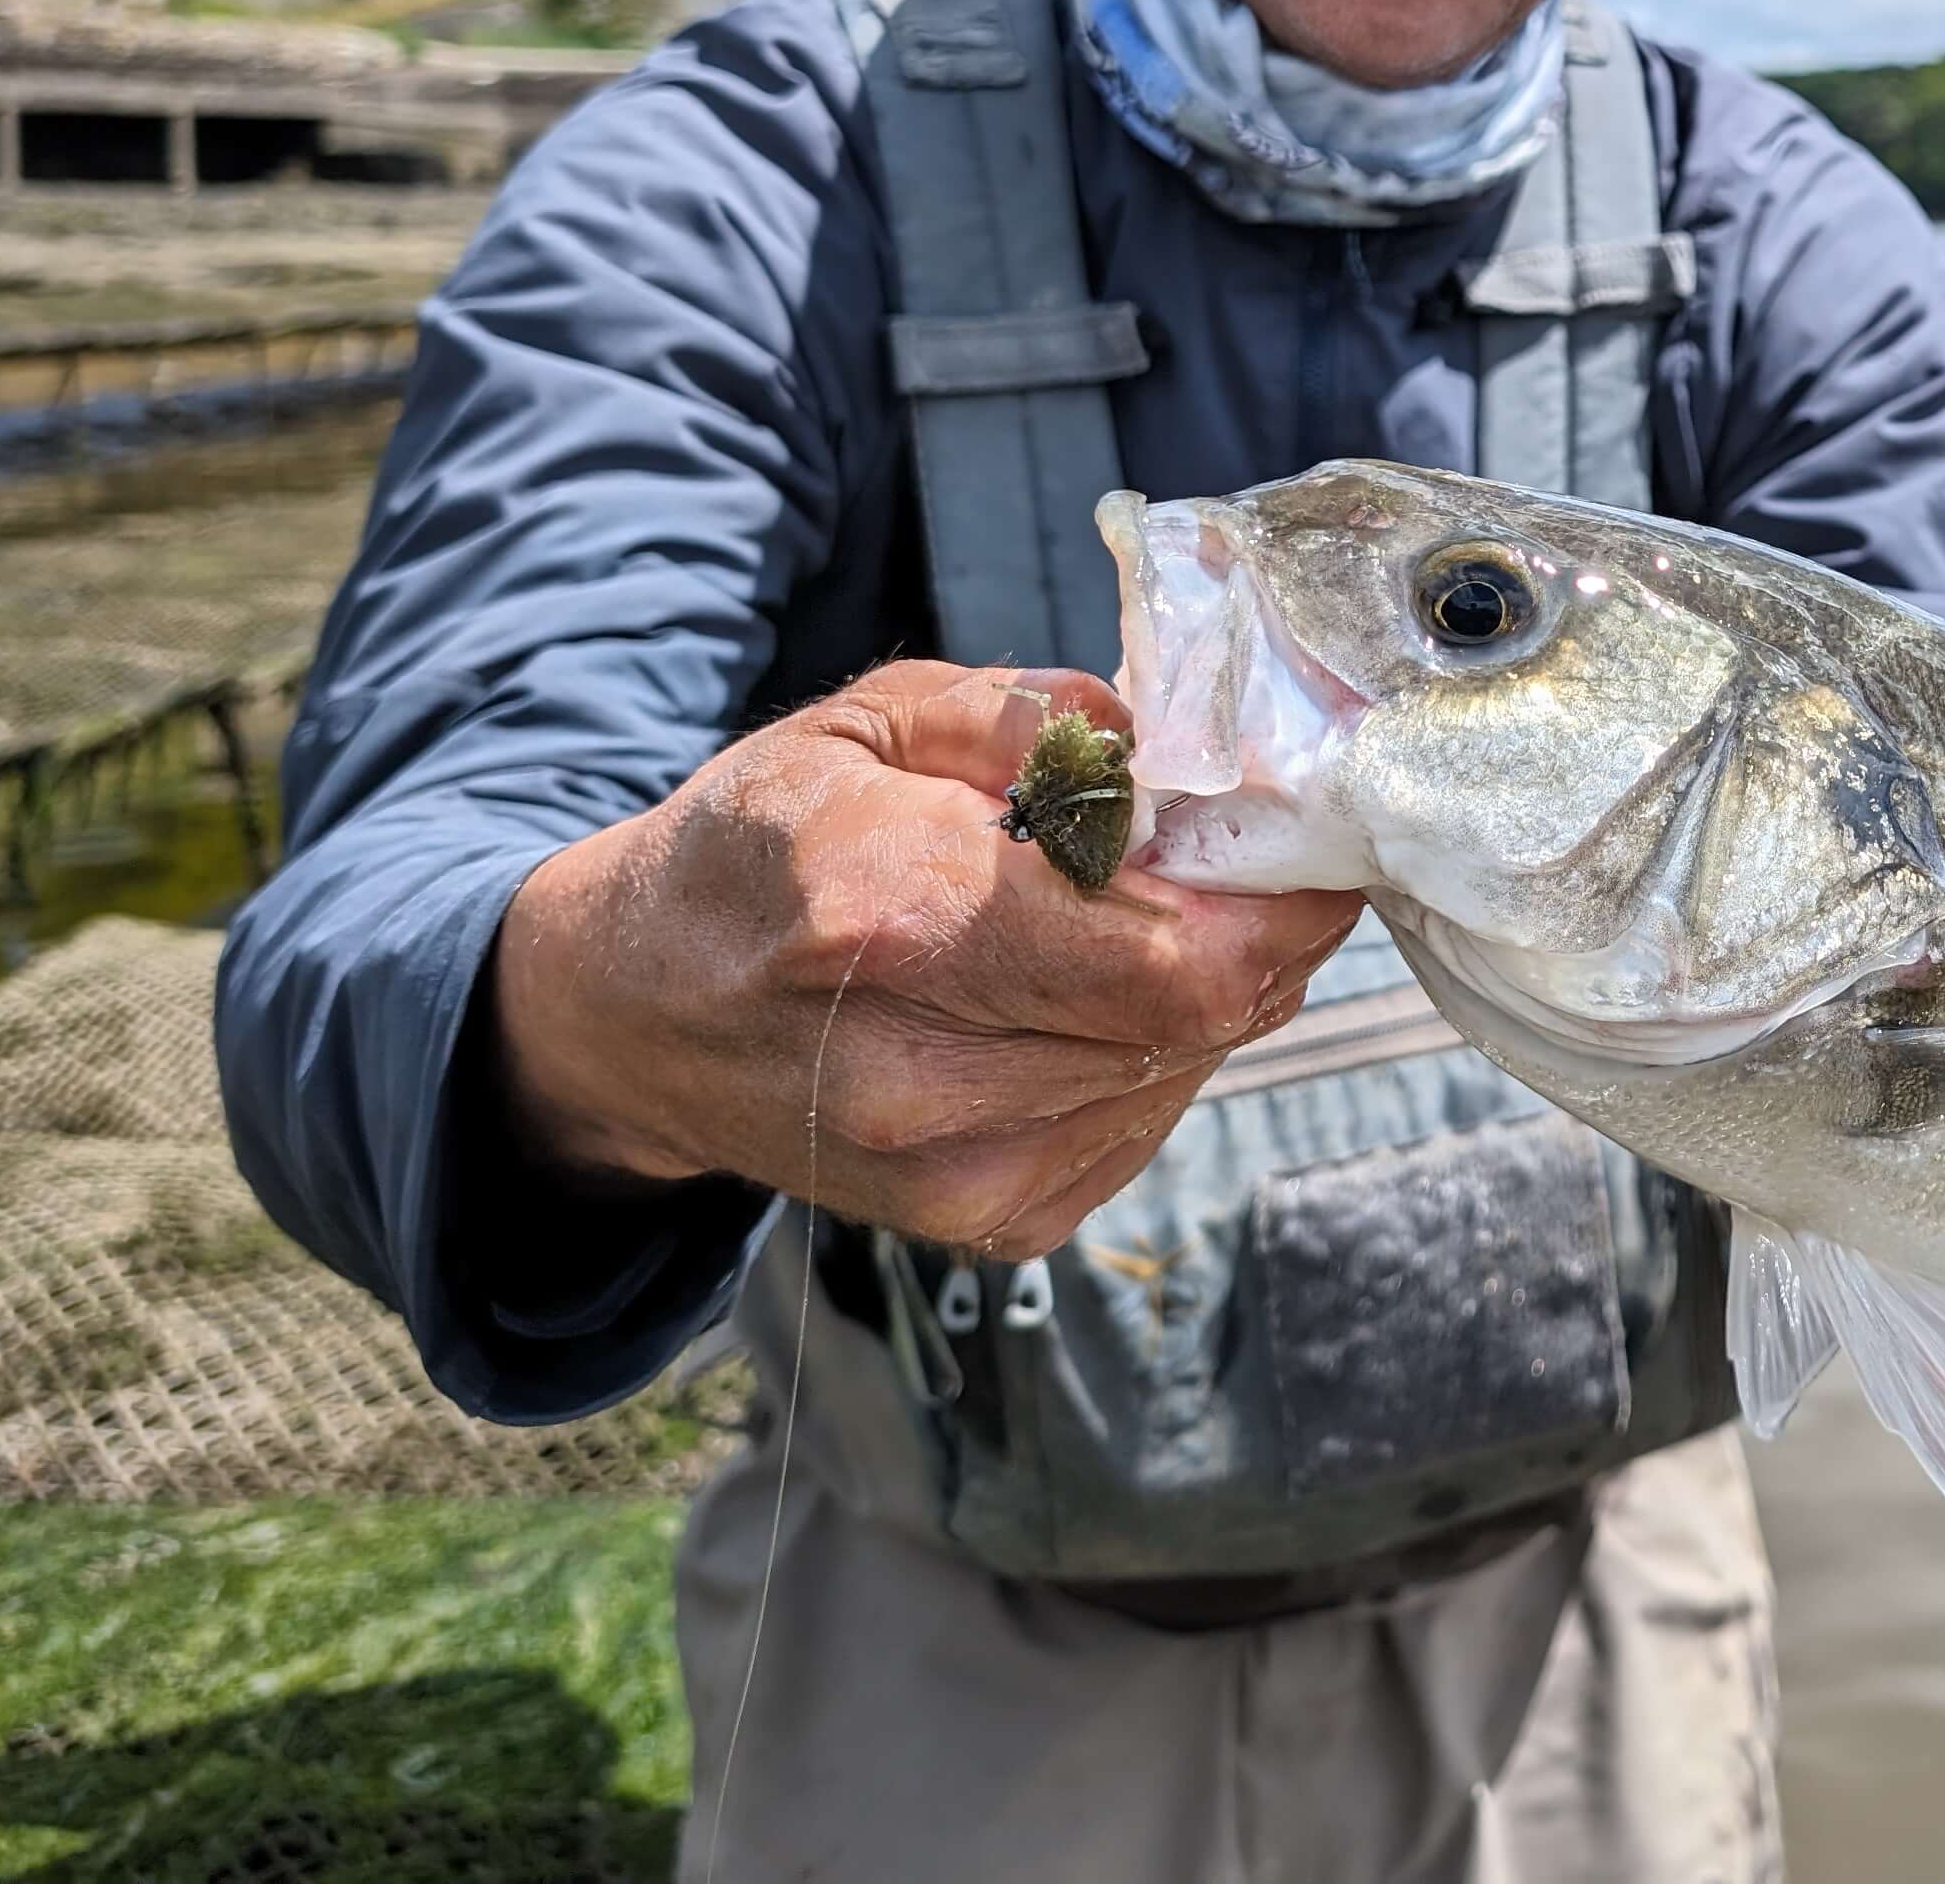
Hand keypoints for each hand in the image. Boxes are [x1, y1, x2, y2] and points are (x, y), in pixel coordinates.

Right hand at [489, 661, 1359, 1257]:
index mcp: (892, 919)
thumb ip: (1029, 717)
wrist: (636, 1014)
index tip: (1307, 834)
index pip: (1172, 956)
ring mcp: (954, 1173)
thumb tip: (1167, 744)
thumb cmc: (759, 848)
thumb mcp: (870, 721)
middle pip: (1198, 1017)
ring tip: (1128, 918)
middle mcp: (922, 1073)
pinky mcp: (986, 1227)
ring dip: (1200, 987)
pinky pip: (1145, 1121)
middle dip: (1253, 925)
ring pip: (1188, 1068)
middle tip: (1235, 854)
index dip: (1277, 900)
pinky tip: (1079, 996)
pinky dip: (1150, 1049)